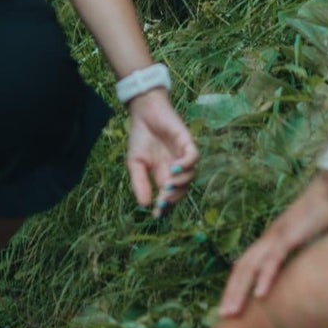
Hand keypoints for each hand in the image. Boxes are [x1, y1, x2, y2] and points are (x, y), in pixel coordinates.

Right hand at [125, 89, 196, 217]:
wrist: (143, 112)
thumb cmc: (140, 136)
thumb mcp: (135, 163)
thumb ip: (140, 182)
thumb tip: (144, 205)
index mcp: (164, 176)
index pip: (169, 197)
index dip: (165, 207)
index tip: (157, 215)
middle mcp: (177, 169)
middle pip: (182, 190)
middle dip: (173, 198)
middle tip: (163, 200)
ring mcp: (184, 157)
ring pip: (190, 177)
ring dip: (180, 183)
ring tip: (167, 186)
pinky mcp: (188, 143)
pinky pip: (193, 158)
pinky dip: (186, 166)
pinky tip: (174, 168)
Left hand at [219, 171, 327, 316]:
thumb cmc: (324, 215)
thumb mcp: (311, 241)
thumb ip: (302, 255)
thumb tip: (302, 275)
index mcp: (271, 240)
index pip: (246, 265)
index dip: (236, 286)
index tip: (231, 307)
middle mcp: (269, 238)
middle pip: (242, 267)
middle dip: (231, 293)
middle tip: (223, 317)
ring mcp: (277, 236)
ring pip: (251, 266)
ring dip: (240, 290)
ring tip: (232, 313)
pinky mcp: (291, 235)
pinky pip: (275, 259)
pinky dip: (266, 277)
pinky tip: (260, 295)